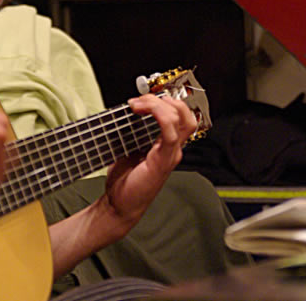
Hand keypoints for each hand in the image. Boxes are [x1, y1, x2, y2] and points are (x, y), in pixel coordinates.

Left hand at [102, 93, 196, 226]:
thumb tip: (127, 112)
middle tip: (141, 100)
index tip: (140, 99)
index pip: (178, 115)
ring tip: (138, 105)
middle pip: (185, 114)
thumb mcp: (128, 149)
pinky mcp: (163, 162)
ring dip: (159, 105)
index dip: (163, 101)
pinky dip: (159, 117)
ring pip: (181, 119)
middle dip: (164, 99)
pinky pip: (170, 134)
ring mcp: (170, 155)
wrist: (120, 205)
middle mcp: (173, 148)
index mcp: (166, 144)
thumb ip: (133, 132)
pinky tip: (143, 112)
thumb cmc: (124, 181)